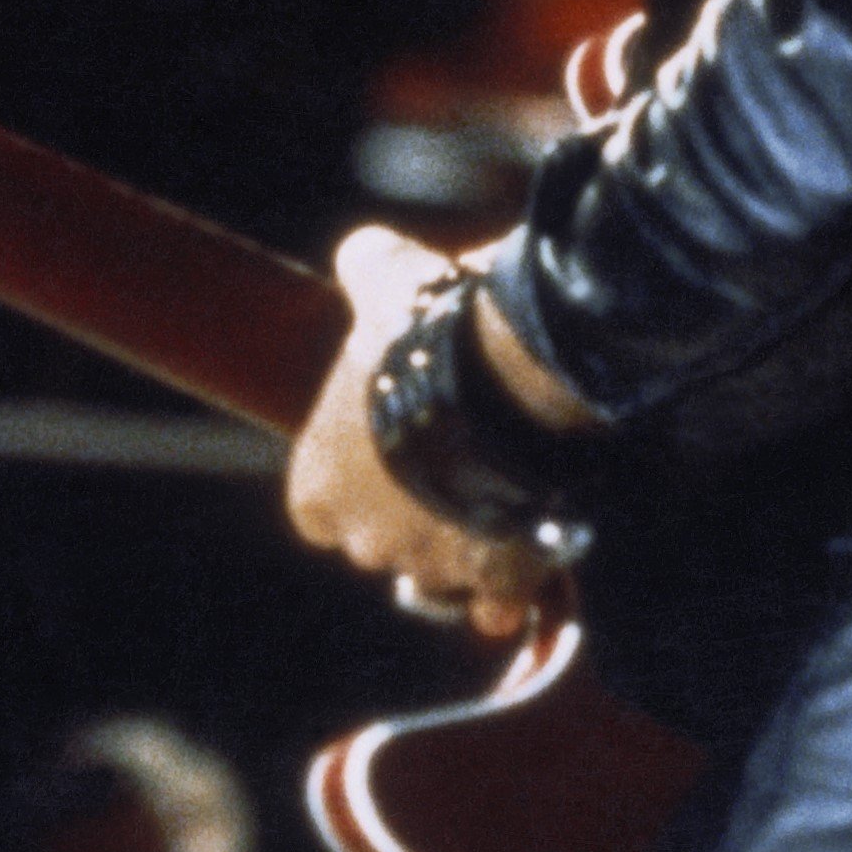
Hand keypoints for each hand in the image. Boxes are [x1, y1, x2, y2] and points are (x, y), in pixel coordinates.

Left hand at [284, 226, 551, 641]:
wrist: (508, 375)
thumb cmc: (430, 328)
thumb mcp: (388, 277)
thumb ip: (364, 267)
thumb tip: (361, 253)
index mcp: (319, 483)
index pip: (317, 508)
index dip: (351, 481)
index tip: (383, 451)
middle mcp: (363, 538)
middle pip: (381, 539)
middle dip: (412, 509)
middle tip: (455, 454)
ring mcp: (430, 566)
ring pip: (444, 568)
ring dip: (468, 536)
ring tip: (504, 482)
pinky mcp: (495, 582)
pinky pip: (501, 599)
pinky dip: (515, 581)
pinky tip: (533, 543)